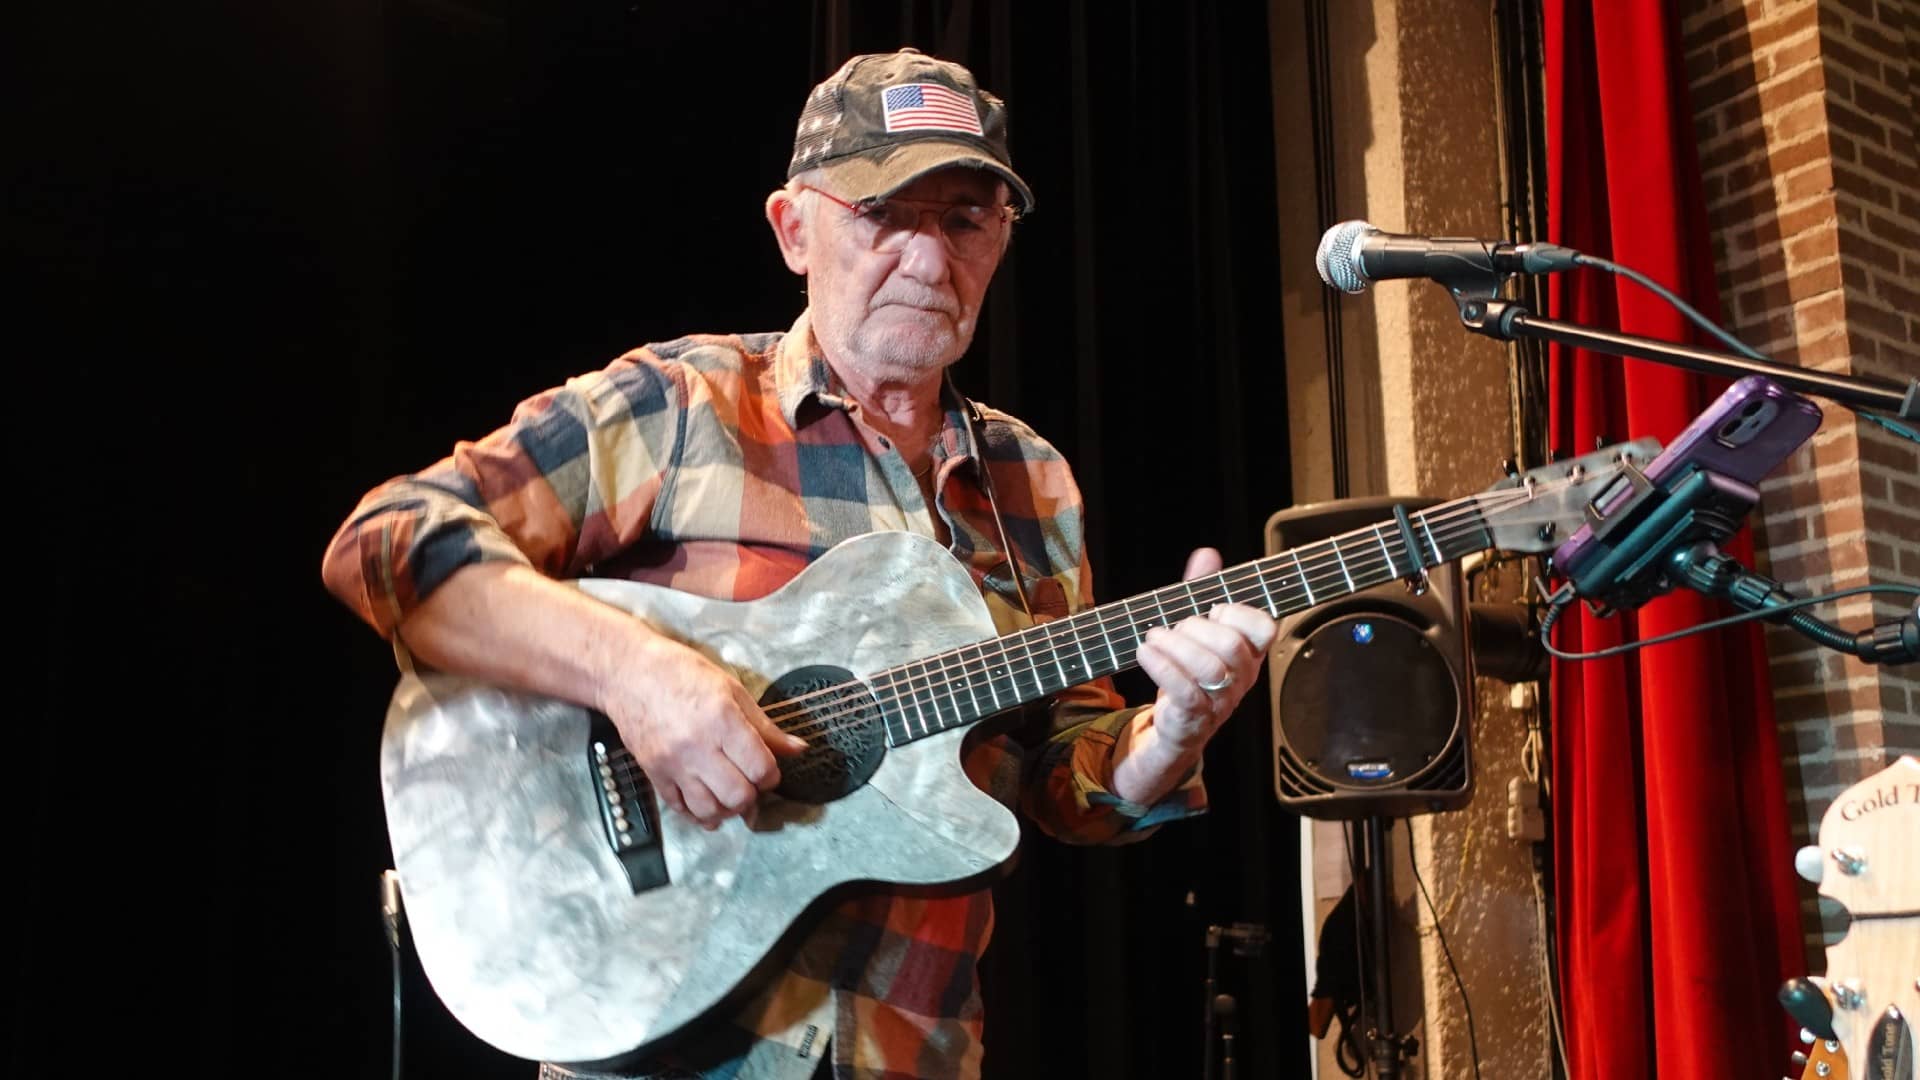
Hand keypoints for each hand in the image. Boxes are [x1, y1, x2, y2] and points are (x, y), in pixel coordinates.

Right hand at [600, 636, 808, 829]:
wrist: (629, 674)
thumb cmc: (681, 673)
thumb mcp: (732, 690)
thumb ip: (765, 726)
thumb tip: (797, 749)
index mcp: (722, 722)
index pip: (761, 769)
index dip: (772, 775)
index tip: (769, 769)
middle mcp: (697, 748)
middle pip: (738, 797)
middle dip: (753, 795)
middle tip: (751, 782)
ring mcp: (673, 765)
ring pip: (710, 811)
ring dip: (727, 809)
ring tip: (730, 794)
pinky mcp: (654, 774)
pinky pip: (681, 810)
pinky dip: (699, 814)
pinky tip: (708, 802)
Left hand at [1135, 547, 1278, 755]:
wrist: (1175, 726)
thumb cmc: (1189, 671)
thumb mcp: (1195, 628)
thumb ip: (1201, 590)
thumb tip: (1208, 554)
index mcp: (1250, 653)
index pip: (1265, 627)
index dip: (1237, 611)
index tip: (1212, 608)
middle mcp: (1242, 678)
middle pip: (1232, 645)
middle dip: (1196, 627)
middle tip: (1172, 626)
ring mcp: (1221, 701)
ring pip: (1210, 668)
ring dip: (1175, 645)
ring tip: (1153, 637)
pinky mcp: (1194, 718)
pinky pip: (1185, 691)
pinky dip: (1161, 666)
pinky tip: (1145, 652)